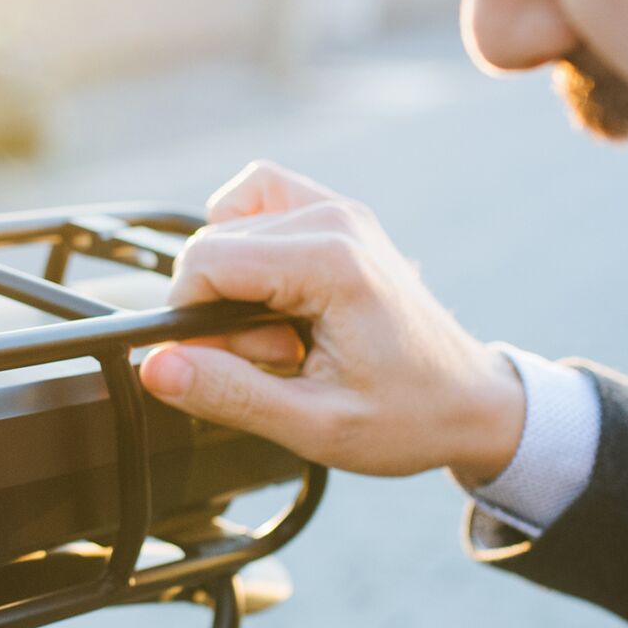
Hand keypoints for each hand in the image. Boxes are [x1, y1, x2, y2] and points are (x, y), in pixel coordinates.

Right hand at [140, 161, 524, 483]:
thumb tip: (156, 367)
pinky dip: (247, 243)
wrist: (471, 401)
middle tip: (282, 360)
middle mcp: (336, 219)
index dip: (191, 320)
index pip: (205, 261)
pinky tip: (272, 293)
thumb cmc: (408, 417)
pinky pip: (258, 201)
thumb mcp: (313, 426)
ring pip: (228, 222)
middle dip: (221, 310)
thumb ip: (228, 394)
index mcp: (333, 263)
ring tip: (284, 331)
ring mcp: (339, 210)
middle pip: (214, 244)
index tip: (233, 365)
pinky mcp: (337, 215)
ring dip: (236, 280)